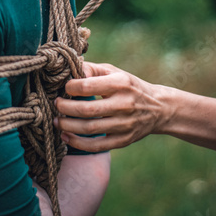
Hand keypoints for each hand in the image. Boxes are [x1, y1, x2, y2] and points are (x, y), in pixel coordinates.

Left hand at [54, 62, 170, 151]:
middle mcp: (124, 104)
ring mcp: (125, 124)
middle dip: (65, 108)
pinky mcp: (124, 140)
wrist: (159, 108)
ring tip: (56, 121)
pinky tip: (66, 137)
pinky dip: (78, 143)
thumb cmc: (129, 86)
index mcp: (120, 83)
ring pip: (89, 129)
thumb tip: (74, 70)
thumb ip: (93, 69)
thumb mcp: (115, 72)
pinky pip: (97, 146)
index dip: (70, 87)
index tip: (64, 88)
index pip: (88, 85)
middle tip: (55, 104)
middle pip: (87, 110)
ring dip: (67, 126)